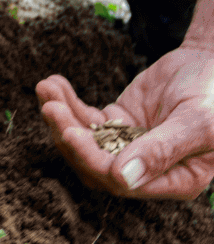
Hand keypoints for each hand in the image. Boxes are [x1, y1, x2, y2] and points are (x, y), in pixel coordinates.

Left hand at [37, 48, 213, 198]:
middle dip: (69, 136)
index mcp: (176, 180)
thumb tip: (124, 179)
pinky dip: (67, 102)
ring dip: (61, 117)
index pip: (121, 181)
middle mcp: (148, 169)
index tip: (71, 133)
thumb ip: (163, 150)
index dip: (92, 160)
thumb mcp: (198, 121)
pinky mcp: (117, 123)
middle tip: (50, 108)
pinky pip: (85, 118)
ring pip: (84, 141)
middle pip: (94, 164)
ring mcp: (129, 146)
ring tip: (46, 89)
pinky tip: (53, 84)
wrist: (212, 62)